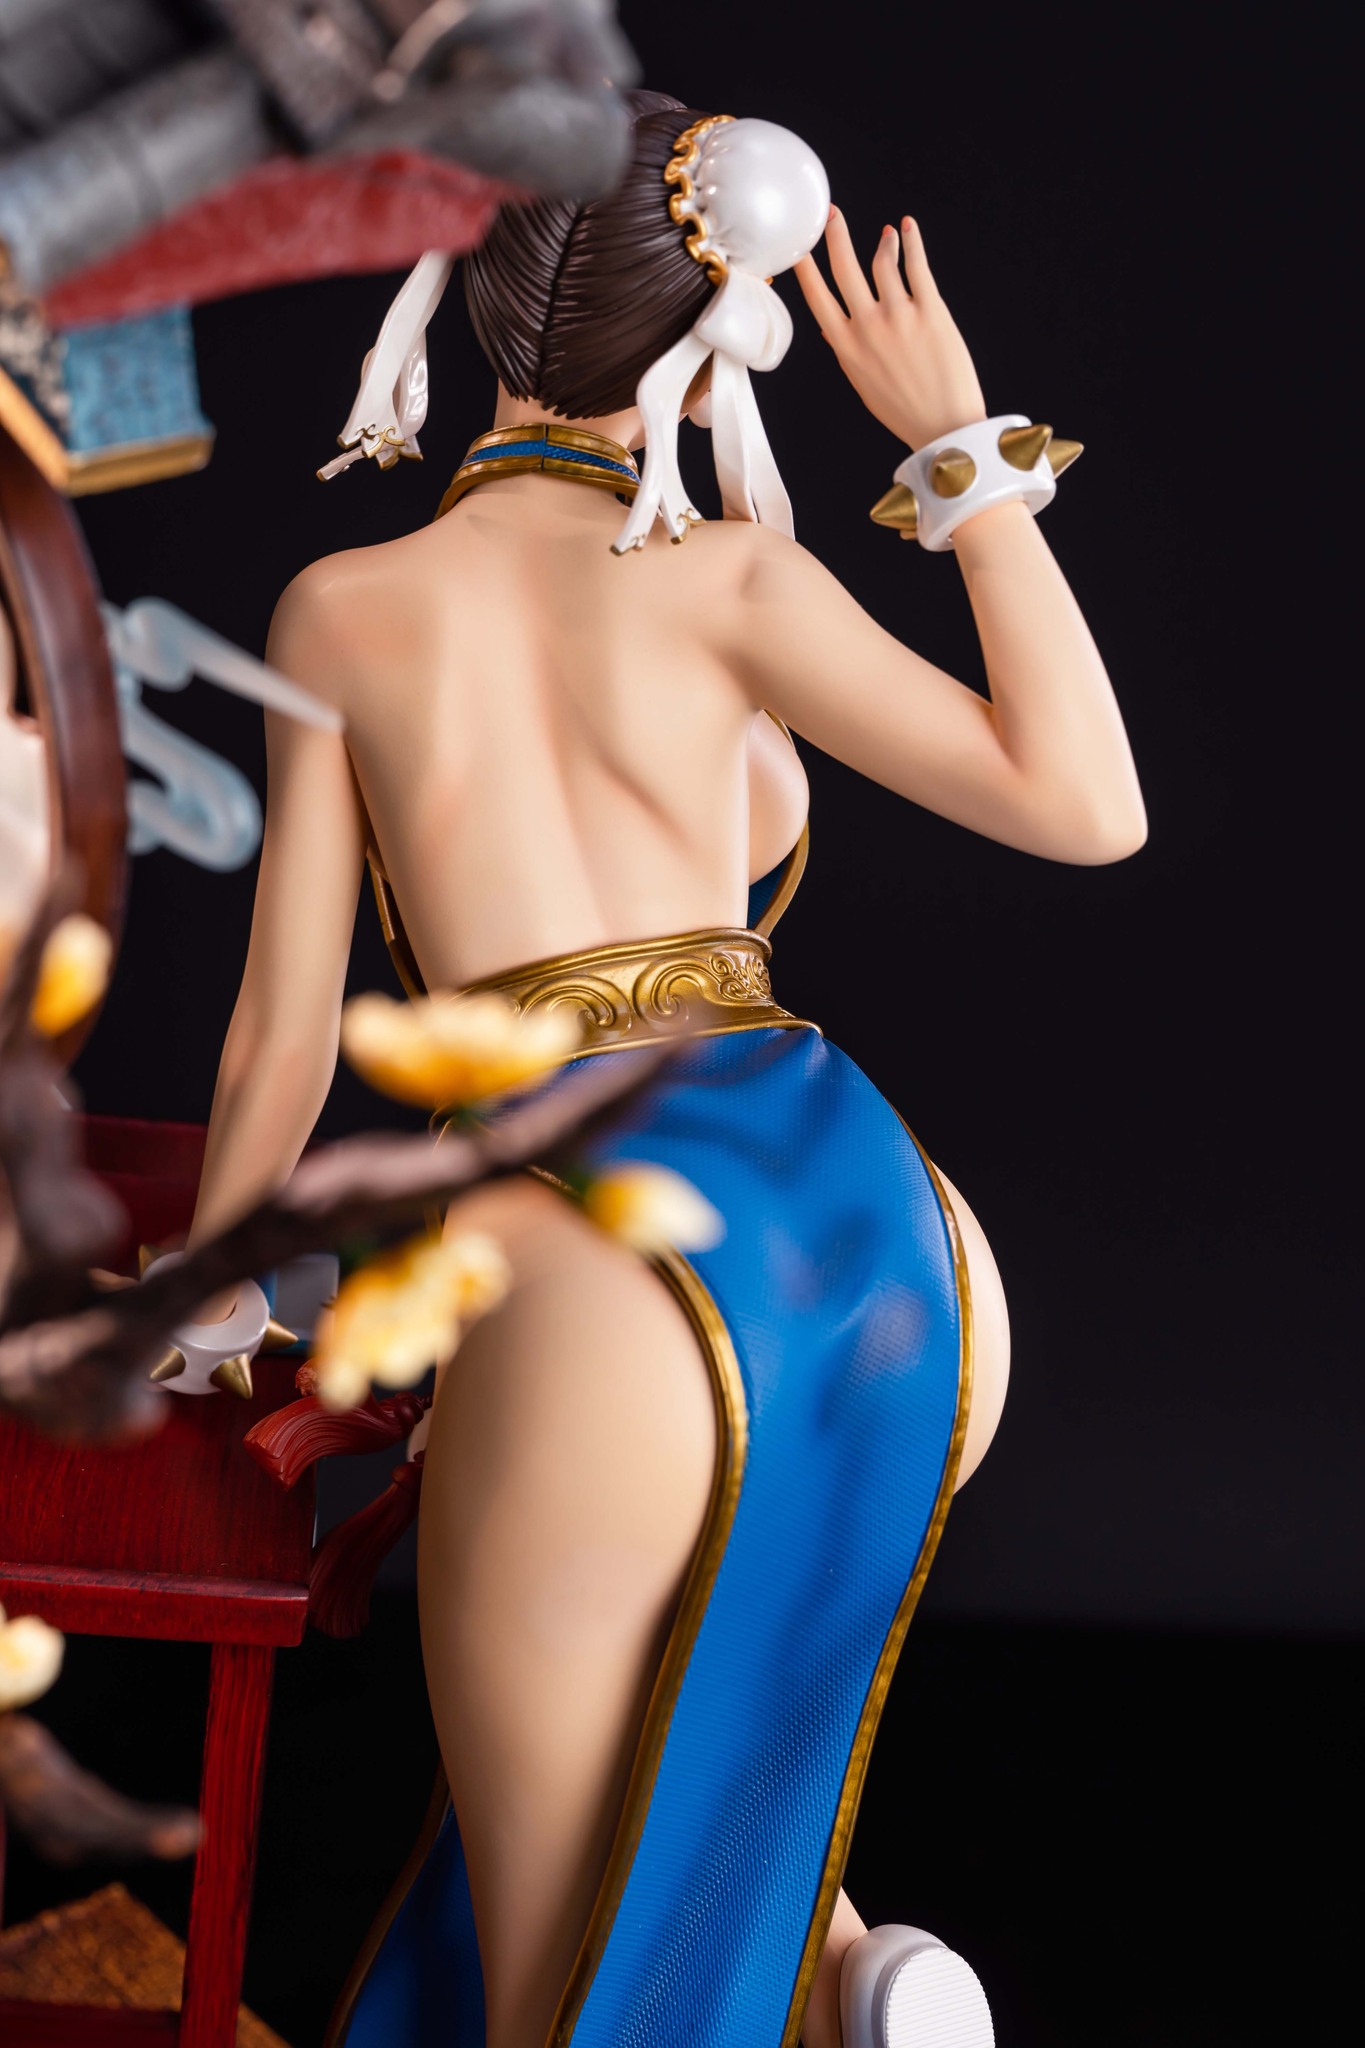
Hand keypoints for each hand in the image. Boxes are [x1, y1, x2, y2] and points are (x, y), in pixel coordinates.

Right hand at [795, 210, 985, 451]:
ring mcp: (900, 316)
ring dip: (883, 242)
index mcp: (847, 348)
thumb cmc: (903, 410)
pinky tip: (908, 228)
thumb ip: (847, 352)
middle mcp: (868, 327)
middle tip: (831, 214)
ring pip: (883, 262)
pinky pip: (917, 266)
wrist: (945, 428)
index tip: (799, 246)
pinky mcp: (931, 310)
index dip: (806, 268)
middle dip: (835, 235)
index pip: (818, 298)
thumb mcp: (863, 384)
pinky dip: (912, 242)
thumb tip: (831, 330)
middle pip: (844, 268)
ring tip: (887, 234)